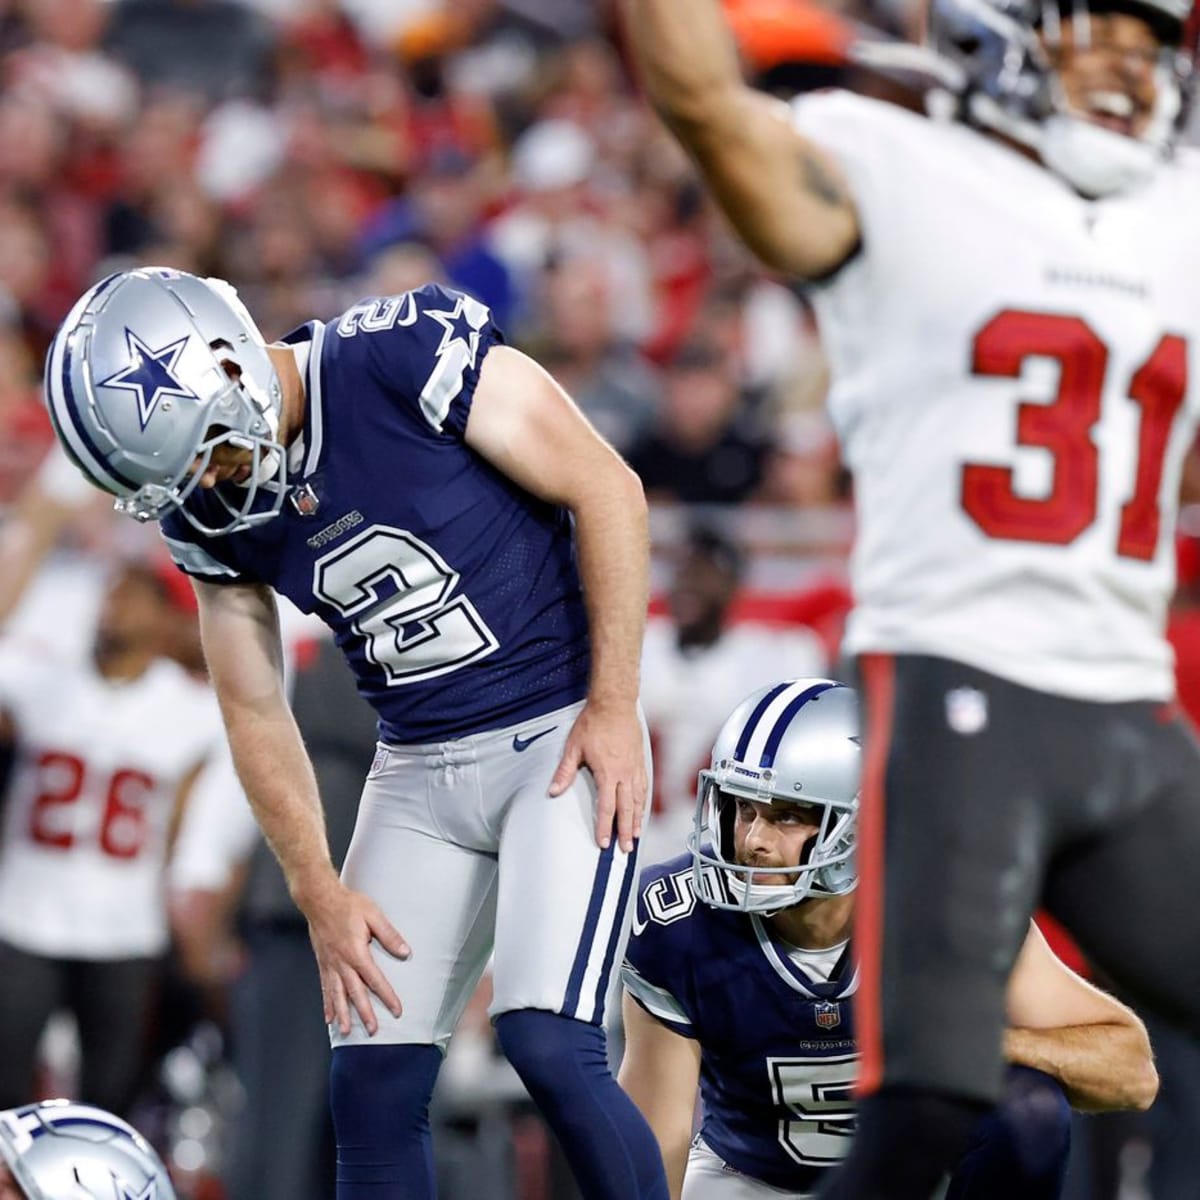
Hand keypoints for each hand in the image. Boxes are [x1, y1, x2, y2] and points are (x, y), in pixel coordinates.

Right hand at [300, 878, 410, 1036]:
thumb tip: (406, 952)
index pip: (375, 980)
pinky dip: (327, 1004)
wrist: (319, 899)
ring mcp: (330, 965)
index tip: (397, 1011)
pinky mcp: (322, 963)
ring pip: (337, 995)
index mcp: (357, 953)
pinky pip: (325, 988)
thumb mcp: (374, 915)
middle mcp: (342, 963)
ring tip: (346, 1032)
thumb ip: (389, 935)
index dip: (387, 996)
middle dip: (365, 1014)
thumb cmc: (349, 904)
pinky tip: (328, 1017)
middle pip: (355, 994)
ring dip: (343, 1014)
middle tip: (373, 1031)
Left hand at [549, 700, 646, 852]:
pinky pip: (644, 786)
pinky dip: (643, 801)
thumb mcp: (574, 747)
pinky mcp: (640, 760)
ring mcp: (634, 767)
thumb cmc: (594, 722)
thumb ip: (565, 772)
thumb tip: (553, 790)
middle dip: (625, 831)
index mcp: (607, 772)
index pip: (607, 807)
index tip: (604, 842)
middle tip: (625, 848)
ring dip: (637, 819)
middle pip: (627, 808)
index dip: (605, 827)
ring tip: (635, 834)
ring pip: (638, 799)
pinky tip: (642, 808)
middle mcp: (624, 773)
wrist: (614, 704)